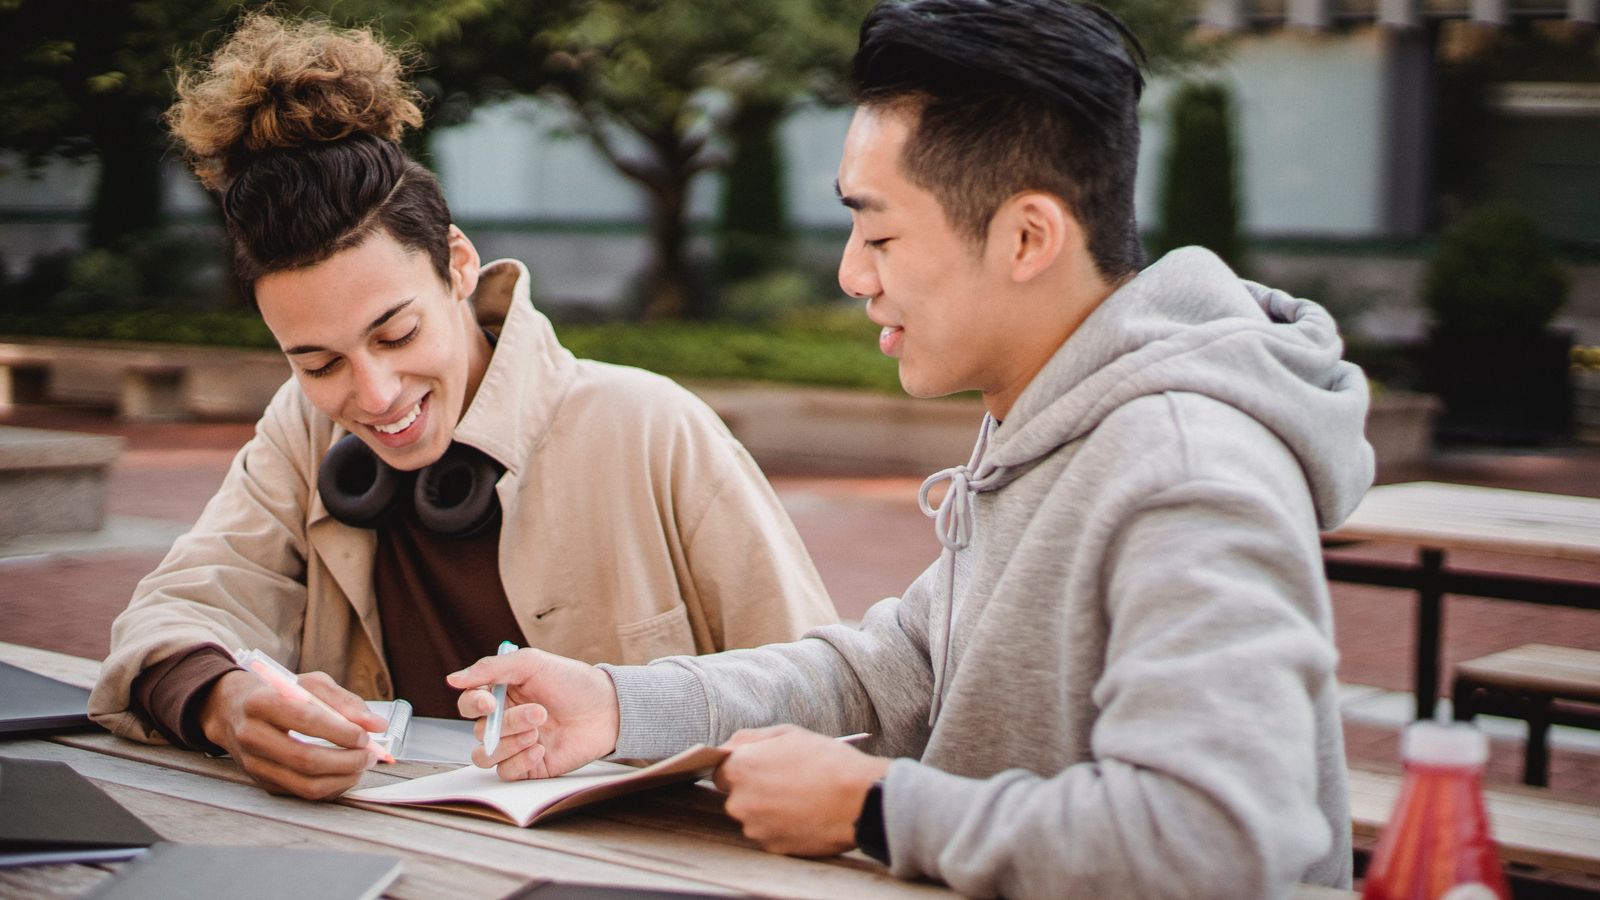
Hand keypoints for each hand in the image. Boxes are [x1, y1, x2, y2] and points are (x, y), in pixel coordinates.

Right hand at [198, 669, 388, 799]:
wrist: (233, 710)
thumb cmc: (279, 693)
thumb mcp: (310, 684)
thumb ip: (345, 701)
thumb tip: (377, 725)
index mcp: (262, 702)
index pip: (305, 721)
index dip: (340, 732)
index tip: (364, 736)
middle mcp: (252, 735)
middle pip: (305, 760)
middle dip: (347, 761)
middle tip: (370, 755)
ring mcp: (254, 763)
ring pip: (305, 784)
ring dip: (342, 779)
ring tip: (361, 765)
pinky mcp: (262, 782)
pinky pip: (301, 794)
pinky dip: (330, 787)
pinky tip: (344, 774)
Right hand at [447, 647, 618, 780]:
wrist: (608, 710)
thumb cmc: (573, 682)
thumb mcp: (532, 664)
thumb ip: (490, 669)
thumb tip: (452, 679)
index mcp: (502, 694)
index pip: (469, 703)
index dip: (473, 705)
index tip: (489, 703)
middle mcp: (505, 721)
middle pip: (480, 731)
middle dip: (508, 723)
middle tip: (539, 713)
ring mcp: (516, 745)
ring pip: (486, 756)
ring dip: (511, 744)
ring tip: (539, 731)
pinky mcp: (529, 766)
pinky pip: (506, 772)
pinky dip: (520, 761)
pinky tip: (542, 749)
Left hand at [713, 725, 890, 856]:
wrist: (859, 799)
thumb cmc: (827, 761)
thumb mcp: (789, 733)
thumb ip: (751, 738)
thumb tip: (728, 746)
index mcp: (740, 769)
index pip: (720, 771)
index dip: (741, 768)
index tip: (761, 768)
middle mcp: (740, 801)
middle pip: (736, 796)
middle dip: (754, 789)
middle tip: (787, 781)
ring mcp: (756, 827)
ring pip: (753, 816)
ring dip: (768, 809)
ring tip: (800, 798)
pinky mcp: (773, 847)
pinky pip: (770, 834)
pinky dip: (782, 826)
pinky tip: (804, 814)